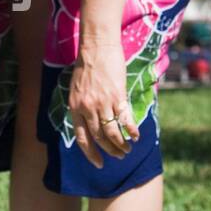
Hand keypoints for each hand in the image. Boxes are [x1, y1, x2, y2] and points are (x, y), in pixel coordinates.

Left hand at [69, 41, 139, 167]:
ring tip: (127, 149)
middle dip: (110, 151)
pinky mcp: (117, 96)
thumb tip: (90, 123)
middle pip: (99, 138)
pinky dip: (131, 130)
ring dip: (121, 144)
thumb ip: (81, 107)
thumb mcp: (76, 89)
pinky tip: (136, 136)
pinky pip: (125, 119)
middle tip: (119, 156)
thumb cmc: (86, 66)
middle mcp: (87, 108)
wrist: (97, 46)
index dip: (90, 154)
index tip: (99, 164)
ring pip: (112, 132)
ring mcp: (102, 103)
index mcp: (75, 107)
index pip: (82, 138)